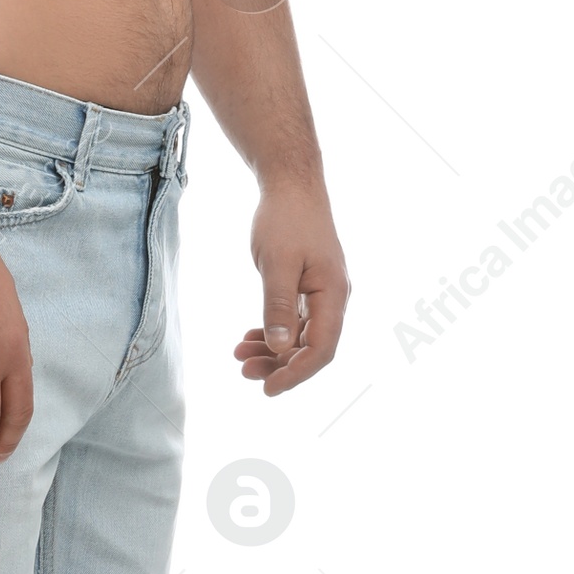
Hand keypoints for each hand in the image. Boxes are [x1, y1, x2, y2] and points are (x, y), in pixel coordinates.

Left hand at [235, 179, 348, 396]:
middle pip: (312, 348)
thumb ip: (278, 307)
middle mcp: (333, 298)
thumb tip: (280, 349)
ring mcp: (322, 293)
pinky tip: (249, 337)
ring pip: (301, 336)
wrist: (292, 185)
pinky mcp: (308, 286)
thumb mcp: (276, 264)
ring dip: (273, 350)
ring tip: (240, 355)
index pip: (320, 349)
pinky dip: (274, 332)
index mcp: (333, 295)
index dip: (296, 373)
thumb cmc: (285, 220)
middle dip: (279, 365)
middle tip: (244, 371)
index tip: (267, 388)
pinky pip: (295, 320)